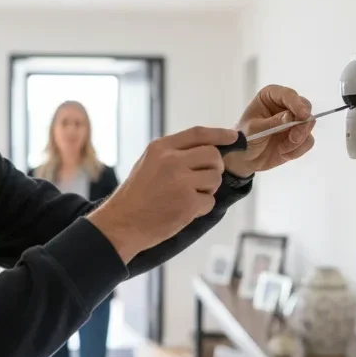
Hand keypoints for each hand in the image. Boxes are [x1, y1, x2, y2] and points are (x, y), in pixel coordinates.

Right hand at [86, 127, 238, 262]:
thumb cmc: (136, 195)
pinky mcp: (188, 203)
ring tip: (188, 196)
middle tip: (202, 179)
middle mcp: (172, 161)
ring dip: (208, 189)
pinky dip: (201, 207)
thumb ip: (174, 153)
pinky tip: (183, 210)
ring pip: (215, 178)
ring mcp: (181, 182)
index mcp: (161, 148)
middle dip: (214, 167)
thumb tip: (208, 148)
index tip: (233, 137)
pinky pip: (210, 201)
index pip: (198, 134)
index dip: (220, 134)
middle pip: (213, 155)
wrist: (122, 223)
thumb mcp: (148, 163)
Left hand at [223, 84, 316, 176]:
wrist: (244, 159)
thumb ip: (274, 122)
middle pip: (305, 107)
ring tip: (282, 148)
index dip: (297, 104)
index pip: (288, 95)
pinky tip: (283, 153)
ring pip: (308, 125)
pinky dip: (297, 150)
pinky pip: (308, 141)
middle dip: (302, 124)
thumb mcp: (255, 129)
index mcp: (270, 96)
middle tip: (293, 138)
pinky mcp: (298, 135)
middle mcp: (284, 105)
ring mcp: (293, 120)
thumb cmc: (244, 138)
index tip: (303, 115)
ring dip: (298, 139)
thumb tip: (292, 117)